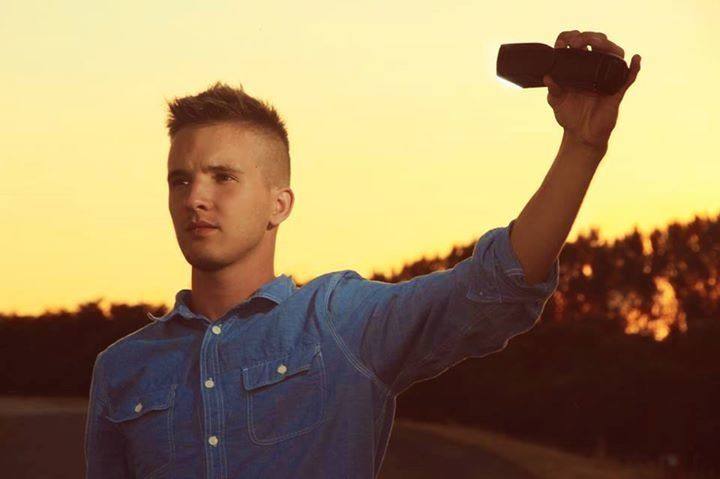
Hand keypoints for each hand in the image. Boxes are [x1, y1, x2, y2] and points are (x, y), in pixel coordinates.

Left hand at [543, 31, 640, 153]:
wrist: (580, 135)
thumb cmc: (569, 116)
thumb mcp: (556, 101)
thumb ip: (553, 89)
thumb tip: (547, 77)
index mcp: (579, 68)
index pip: (580, 45)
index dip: (572, 38)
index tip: (564, 41)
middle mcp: (594, 69)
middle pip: (598, 44)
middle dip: (588, 37)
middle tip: (576, 42)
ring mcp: (607, 78)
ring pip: (614, 54)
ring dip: (607, 45)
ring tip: (595, 43)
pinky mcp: (616, 91)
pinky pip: (629, 77)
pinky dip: (634, 67)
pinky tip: (635, 59)